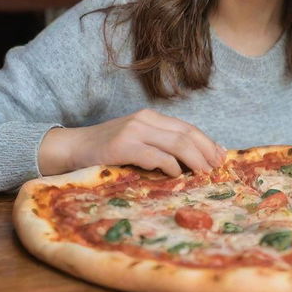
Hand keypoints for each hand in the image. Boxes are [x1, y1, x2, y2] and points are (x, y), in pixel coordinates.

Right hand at [39, 109, 225, 177]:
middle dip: (206, 151)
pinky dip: (170, 165)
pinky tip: (176, 174)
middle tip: (217, 168)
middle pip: (187, 133)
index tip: (220, 156)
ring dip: (195, 159)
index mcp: (151, 117)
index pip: (187, 127)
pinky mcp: (122, 146)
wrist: (70, 148)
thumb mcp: (136, 140)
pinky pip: (155, 155)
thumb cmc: (105, 150)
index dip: (207, 142)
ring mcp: (134, 131)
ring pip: (176, 142)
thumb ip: (160, 144)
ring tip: (204, 173)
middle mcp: (145, 120)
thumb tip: (193, 159)